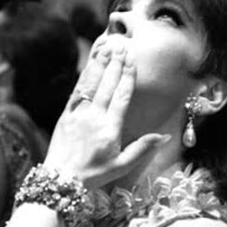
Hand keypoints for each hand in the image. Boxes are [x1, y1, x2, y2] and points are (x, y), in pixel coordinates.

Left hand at [44, 37, 169, 188]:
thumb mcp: (122, 165)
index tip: (132, 61)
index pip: (121, 97)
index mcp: (110, 129)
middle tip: (122, 47)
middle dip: (115, 65)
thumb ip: (142, 149)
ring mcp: (77, 114)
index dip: (128, 77)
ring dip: (99, 65)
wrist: (61, 179)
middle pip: (107, 85)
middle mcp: (94, 117)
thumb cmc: (94, 174)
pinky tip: (89, 66)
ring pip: (90, 84)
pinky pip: (76, 92)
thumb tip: (165, 136)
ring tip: (106, 49)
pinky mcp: (65, 115)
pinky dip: (83, 77)